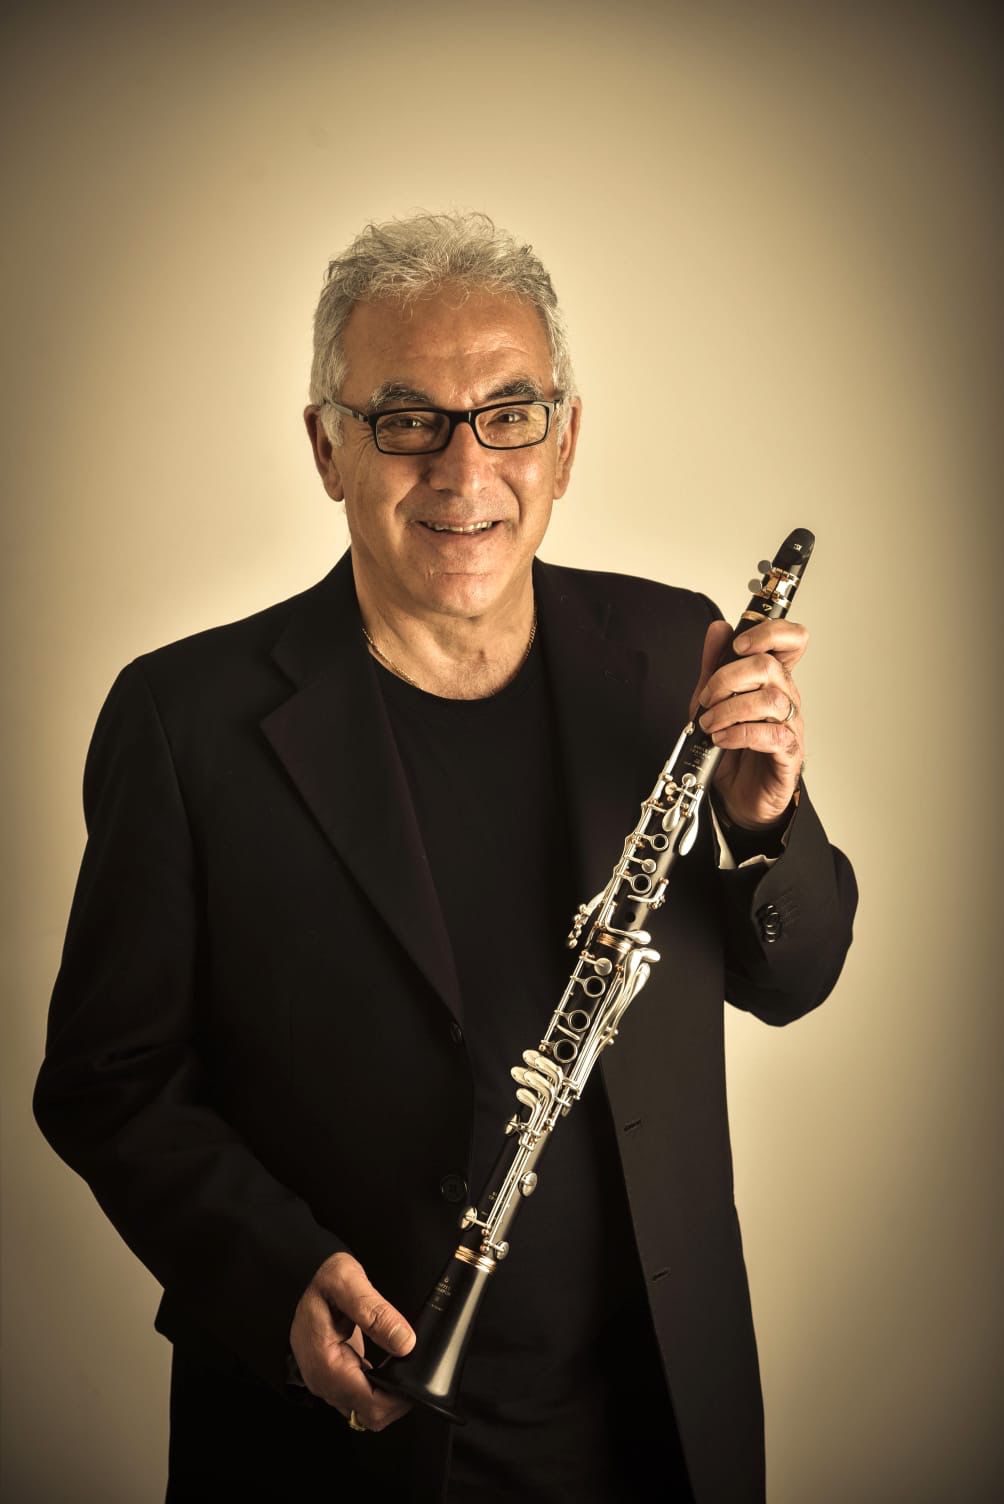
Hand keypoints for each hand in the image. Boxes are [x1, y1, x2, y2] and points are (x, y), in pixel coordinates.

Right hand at [289, 1250, 414, 1430]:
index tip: (414, 1378)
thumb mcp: (348, 1282)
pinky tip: (388, 1368)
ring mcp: (327, 1382)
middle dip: (396, 1401)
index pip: (369, 1406)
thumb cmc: (323, 1280)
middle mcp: (323, 1381)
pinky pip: (361, 1398)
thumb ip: (376, 1312)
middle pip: (370, 1416)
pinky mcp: (335, 1378)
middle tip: (411, 1368)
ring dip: (388, 1397)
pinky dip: (379, 1390)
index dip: (398, 1399)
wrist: (306, 1281)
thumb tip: (404, 1343)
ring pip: (365, 1412)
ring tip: (401, 1366)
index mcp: (326, 1363)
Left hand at [688, 617, 807, 829]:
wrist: (735, 795)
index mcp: (772, 680)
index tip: (738, 645)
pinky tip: (722, 739)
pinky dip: (739, 733)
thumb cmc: (730, 747)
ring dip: (730, 709)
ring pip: (770, 700)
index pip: (792, 640)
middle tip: (708, 699)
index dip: (769, 633)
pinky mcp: (788, 753)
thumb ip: (715, 665)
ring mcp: (790, 725)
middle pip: (769, 666)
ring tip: (711, 723)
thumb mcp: (712, 700)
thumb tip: (719, 628)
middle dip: (728, 678)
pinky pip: (771, 734)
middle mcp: (786, 698)